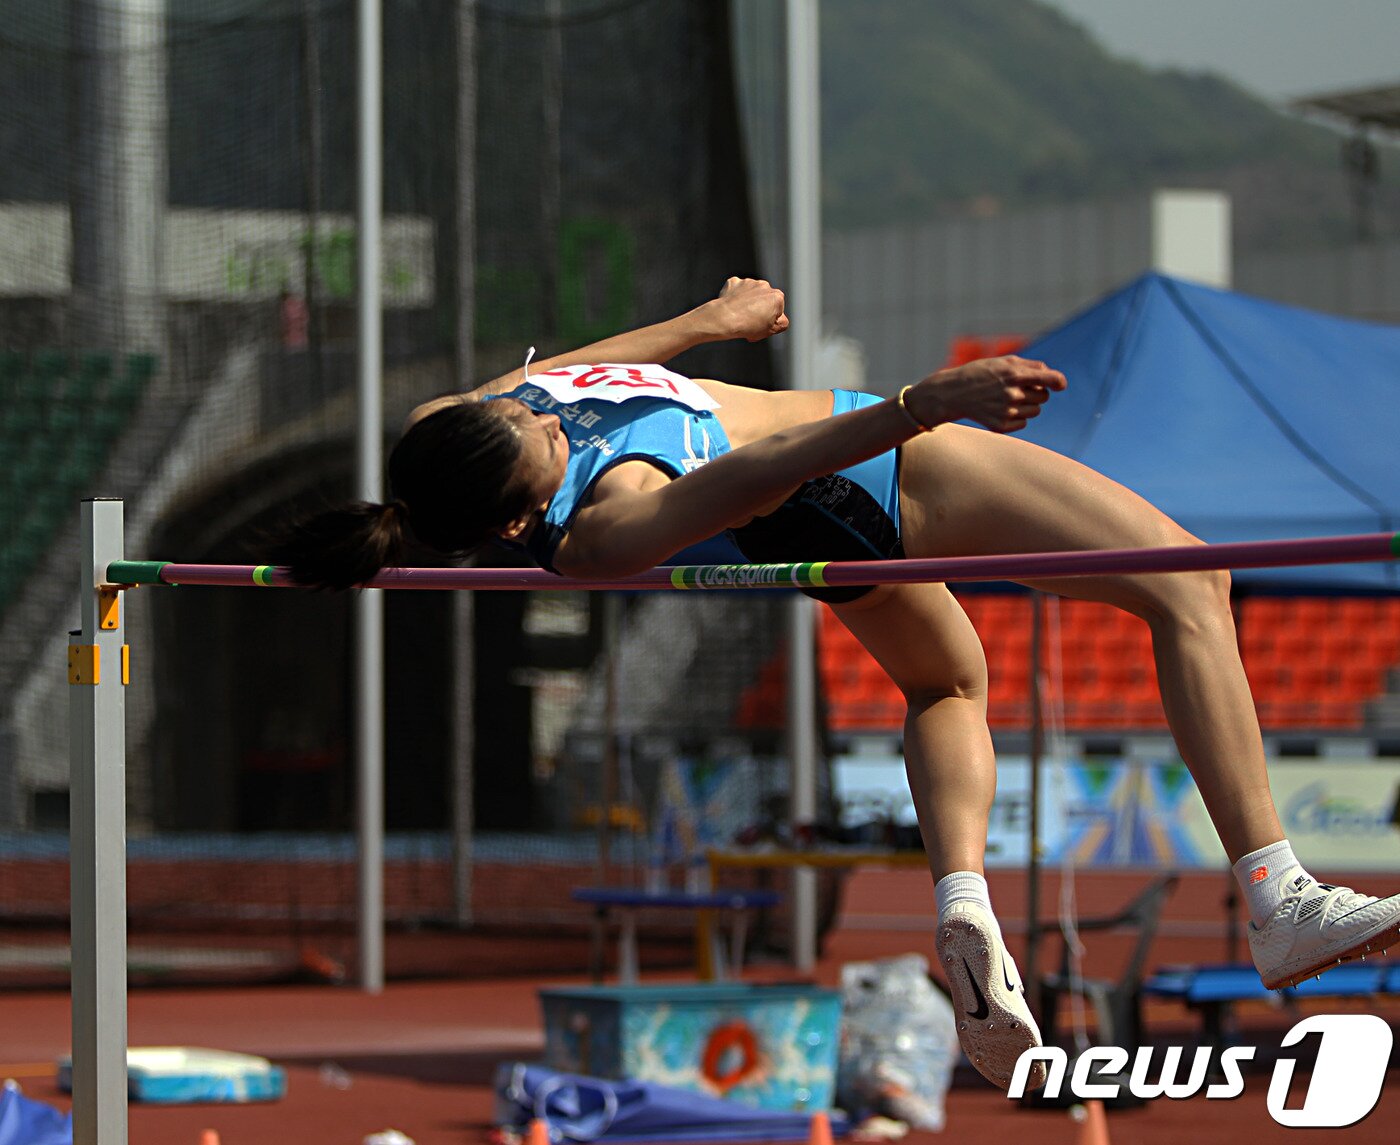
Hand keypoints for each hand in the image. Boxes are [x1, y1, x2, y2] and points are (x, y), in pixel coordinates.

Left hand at [703, 277, 789, 341]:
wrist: (725, 318)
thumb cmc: (749, 326)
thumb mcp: (772, 330)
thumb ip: (782, 323)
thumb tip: (781, 319)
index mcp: (777, 297)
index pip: (777, 310)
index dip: (769, 320)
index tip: (761, 327)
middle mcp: (764, 286)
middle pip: (764, 300)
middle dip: (759, 309)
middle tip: (750, 323)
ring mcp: (748, 282)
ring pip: (750, 294)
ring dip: (747, 303)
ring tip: (739, 317)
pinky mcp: (734, 282)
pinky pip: (736, 290)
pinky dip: (734, 297)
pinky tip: (732, 307)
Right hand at [905, 356, 1066, 432]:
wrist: (952, 393)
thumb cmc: (980, 374)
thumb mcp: (1002, 362)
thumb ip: (1030, 366)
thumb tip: (1051, 376)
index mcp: (1014, 374)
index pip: (1049, 379)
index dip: (1058, 382)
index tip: (1060, 384)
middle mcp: (1013, 394)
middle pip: (1043, 397)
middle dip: (1036, 392)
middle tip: (1019, 388)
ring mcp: (1007, 411)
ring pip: (1035, 411)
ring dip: (1027, 406)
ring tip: (1008, 399)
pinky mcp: (1001, 426)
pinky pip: (1023, 423)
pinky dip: (1017, 417)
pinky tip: (1000, 410)